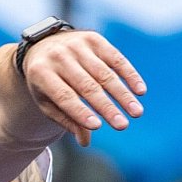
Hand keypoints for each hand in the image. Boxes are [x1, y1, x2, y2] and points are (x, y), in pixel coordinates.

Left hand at [20, 30, 146, 145]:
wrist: (42, 46)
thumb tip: (85, 141)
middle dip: (107, 107)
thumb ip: (66, 119)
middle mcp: (58, 56)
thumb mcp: (47, 101)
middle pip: (87, 86)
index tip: (97, 126)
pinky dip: (129, 74)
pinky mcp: (93, 39)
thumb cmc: (46, 82)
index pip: (64, 96)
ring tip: (136, 112)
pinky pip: (115, 58)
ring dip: (123, 94)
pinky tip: (140, 91)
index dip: (80, 111)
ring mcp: (77, 45)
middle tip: (123, 126)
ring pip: (104, 73)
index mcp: (41, 73)